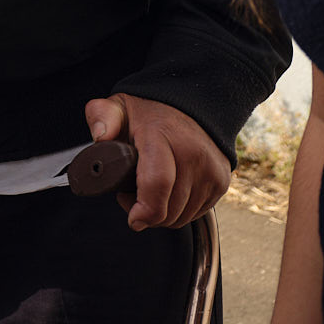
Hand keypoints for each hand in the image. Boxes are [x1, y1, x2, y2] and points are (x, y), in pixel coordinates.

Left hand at [83, 93, 229, 230]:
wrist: (193, 105)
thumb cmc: (151, 113)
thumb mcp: (120, 107)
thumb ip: (102, 117)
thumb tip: (101, 137)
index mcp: (163, 136)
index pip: (157, 184)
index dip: (144, 210)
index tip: (133, 218)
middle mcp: (192, 153)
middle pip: (169, 210)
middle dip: (146, 213)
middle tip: (132, 193)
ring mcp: (210, 169)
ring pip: (183, 217)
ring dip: (163, 213)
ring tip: (150, 190)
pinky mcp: (221, 181)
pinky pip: (197, 213)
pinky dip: (180, 209)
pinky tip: (169, 190)